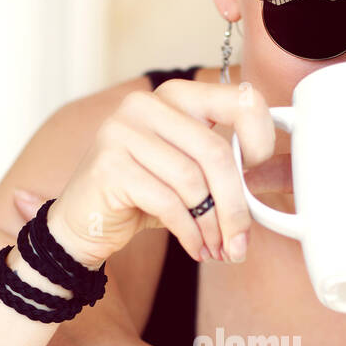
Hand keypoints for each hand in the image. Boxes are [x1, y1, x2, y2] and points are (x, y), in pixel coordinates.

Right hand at [48, 79, 276, 267]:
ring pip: (192, 182)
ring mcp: (122, 132)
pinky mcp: (110, 166)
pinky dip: (189, 232)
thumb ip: (220, 164)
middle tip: (241, 241)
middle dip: (235, 206)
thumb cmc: (141, 197)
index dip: (260, 140)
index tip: (260, 175)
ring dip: (212, 225)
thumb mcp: (187, 172)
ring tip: (217, 249)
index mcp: (174, 96)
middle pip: (215, 152)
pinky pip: (168, 203)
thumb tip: (265, 182)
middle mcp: (145, 105)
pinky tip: (196, 248)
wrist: (81, 224)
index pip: (238, 100)